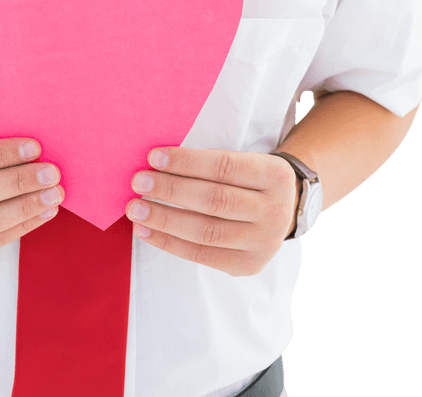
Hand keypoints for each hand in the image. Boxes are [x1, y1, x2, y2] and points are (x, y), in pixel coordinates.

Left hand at [125, 148, 300, 275]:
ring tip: (136, 209)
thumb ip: (210, 163)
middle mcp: (274, 210)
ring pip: (207, 231)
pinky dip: (169, 243)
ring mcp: (264, 242)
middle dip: (171, 190)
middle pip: (215, 200)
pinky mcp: (249, 265)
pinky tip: (146, 231)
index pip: (224, 166)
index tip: (153, 157)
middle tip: (138, 182)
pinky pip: (202, 256)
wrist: (285, 210)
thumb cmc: (249, 178)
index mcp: (273, 175)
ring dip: (165, 219)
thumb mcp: (245, 160)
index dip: (187, 162)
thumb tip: (156, 163)